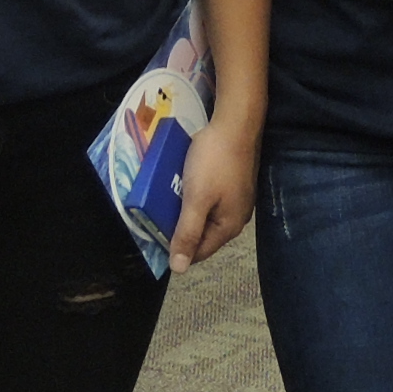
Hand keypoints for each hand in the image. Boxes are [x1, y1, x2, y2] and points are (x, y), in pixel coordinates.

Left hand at [171, 106, 258, 267]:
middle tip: (159, 213)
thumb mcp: (196, 199)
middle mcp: (237, 216)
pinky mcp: (235, 181)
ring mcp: (238, 198)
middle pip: (203, 233)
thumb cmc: (214, 162)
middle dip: (180, 226)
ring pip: (206, 214)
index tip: (154, 233)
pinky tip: (185, 182)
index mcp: (230, 226)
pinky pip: (211, 198)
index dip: (176, 248)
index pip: (199, 252)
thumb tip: (178, 269)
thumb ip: (187, 234)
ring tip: (169, 196)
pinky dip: (196, 195)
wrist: (236, 121)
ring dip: (186, 209)